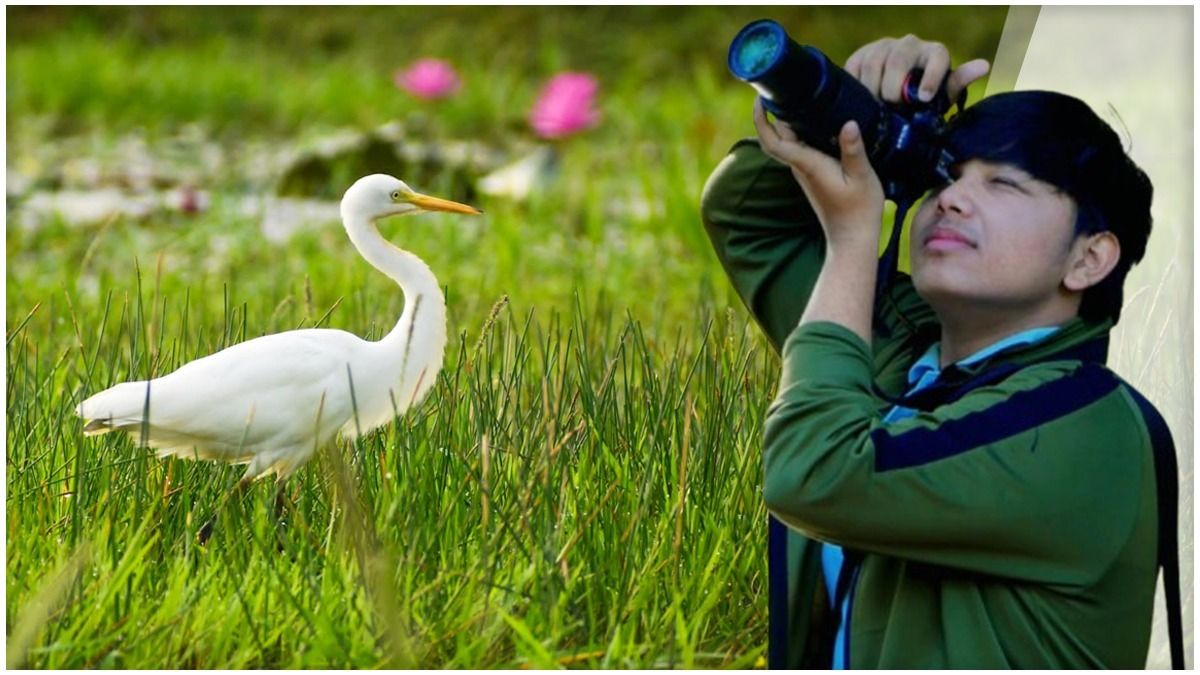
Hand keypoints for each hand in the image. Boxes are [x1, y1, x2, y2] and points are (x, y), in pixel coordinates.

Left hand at [754, 98, 883, 249]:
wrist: (852, 238)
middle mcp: (800, 167)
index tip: (760, 99)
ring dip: (787, 120)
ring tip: (798, 95)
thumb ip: (853, 150)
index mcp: (807, 165)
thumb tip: (848, 123)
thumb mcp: (861, 177)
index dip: (761, 120)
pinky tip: (816, 120)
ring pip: (789, 142)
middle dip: (773, 112)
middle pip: (778, 136)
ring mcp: (805, 172)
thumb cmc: (858, 210)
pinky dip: (801, 131)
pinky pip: (800, 148)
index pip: (773, 141)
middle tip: (779, 87)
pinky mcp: (813, 175)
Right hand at [845, 34, 989, 103]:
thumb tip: (984, 65)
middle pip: (899, 59)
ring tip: (875, 106)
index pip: (937, 57)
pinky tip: (861, 98)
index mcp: (934, 53)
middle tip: (891, 106)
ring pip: (874, 62)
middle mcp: (910, 44)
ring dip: (872, 87)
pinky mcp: (862, 53)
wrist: (894, 98)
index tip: (924, 98)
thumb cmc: (923, 98)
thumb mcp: (942, 96)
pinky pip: (855, 65)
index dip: (931, 77)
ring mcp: (884, 46)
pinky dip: (856, 83)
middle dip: (893, 86)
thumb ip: (959, 82)